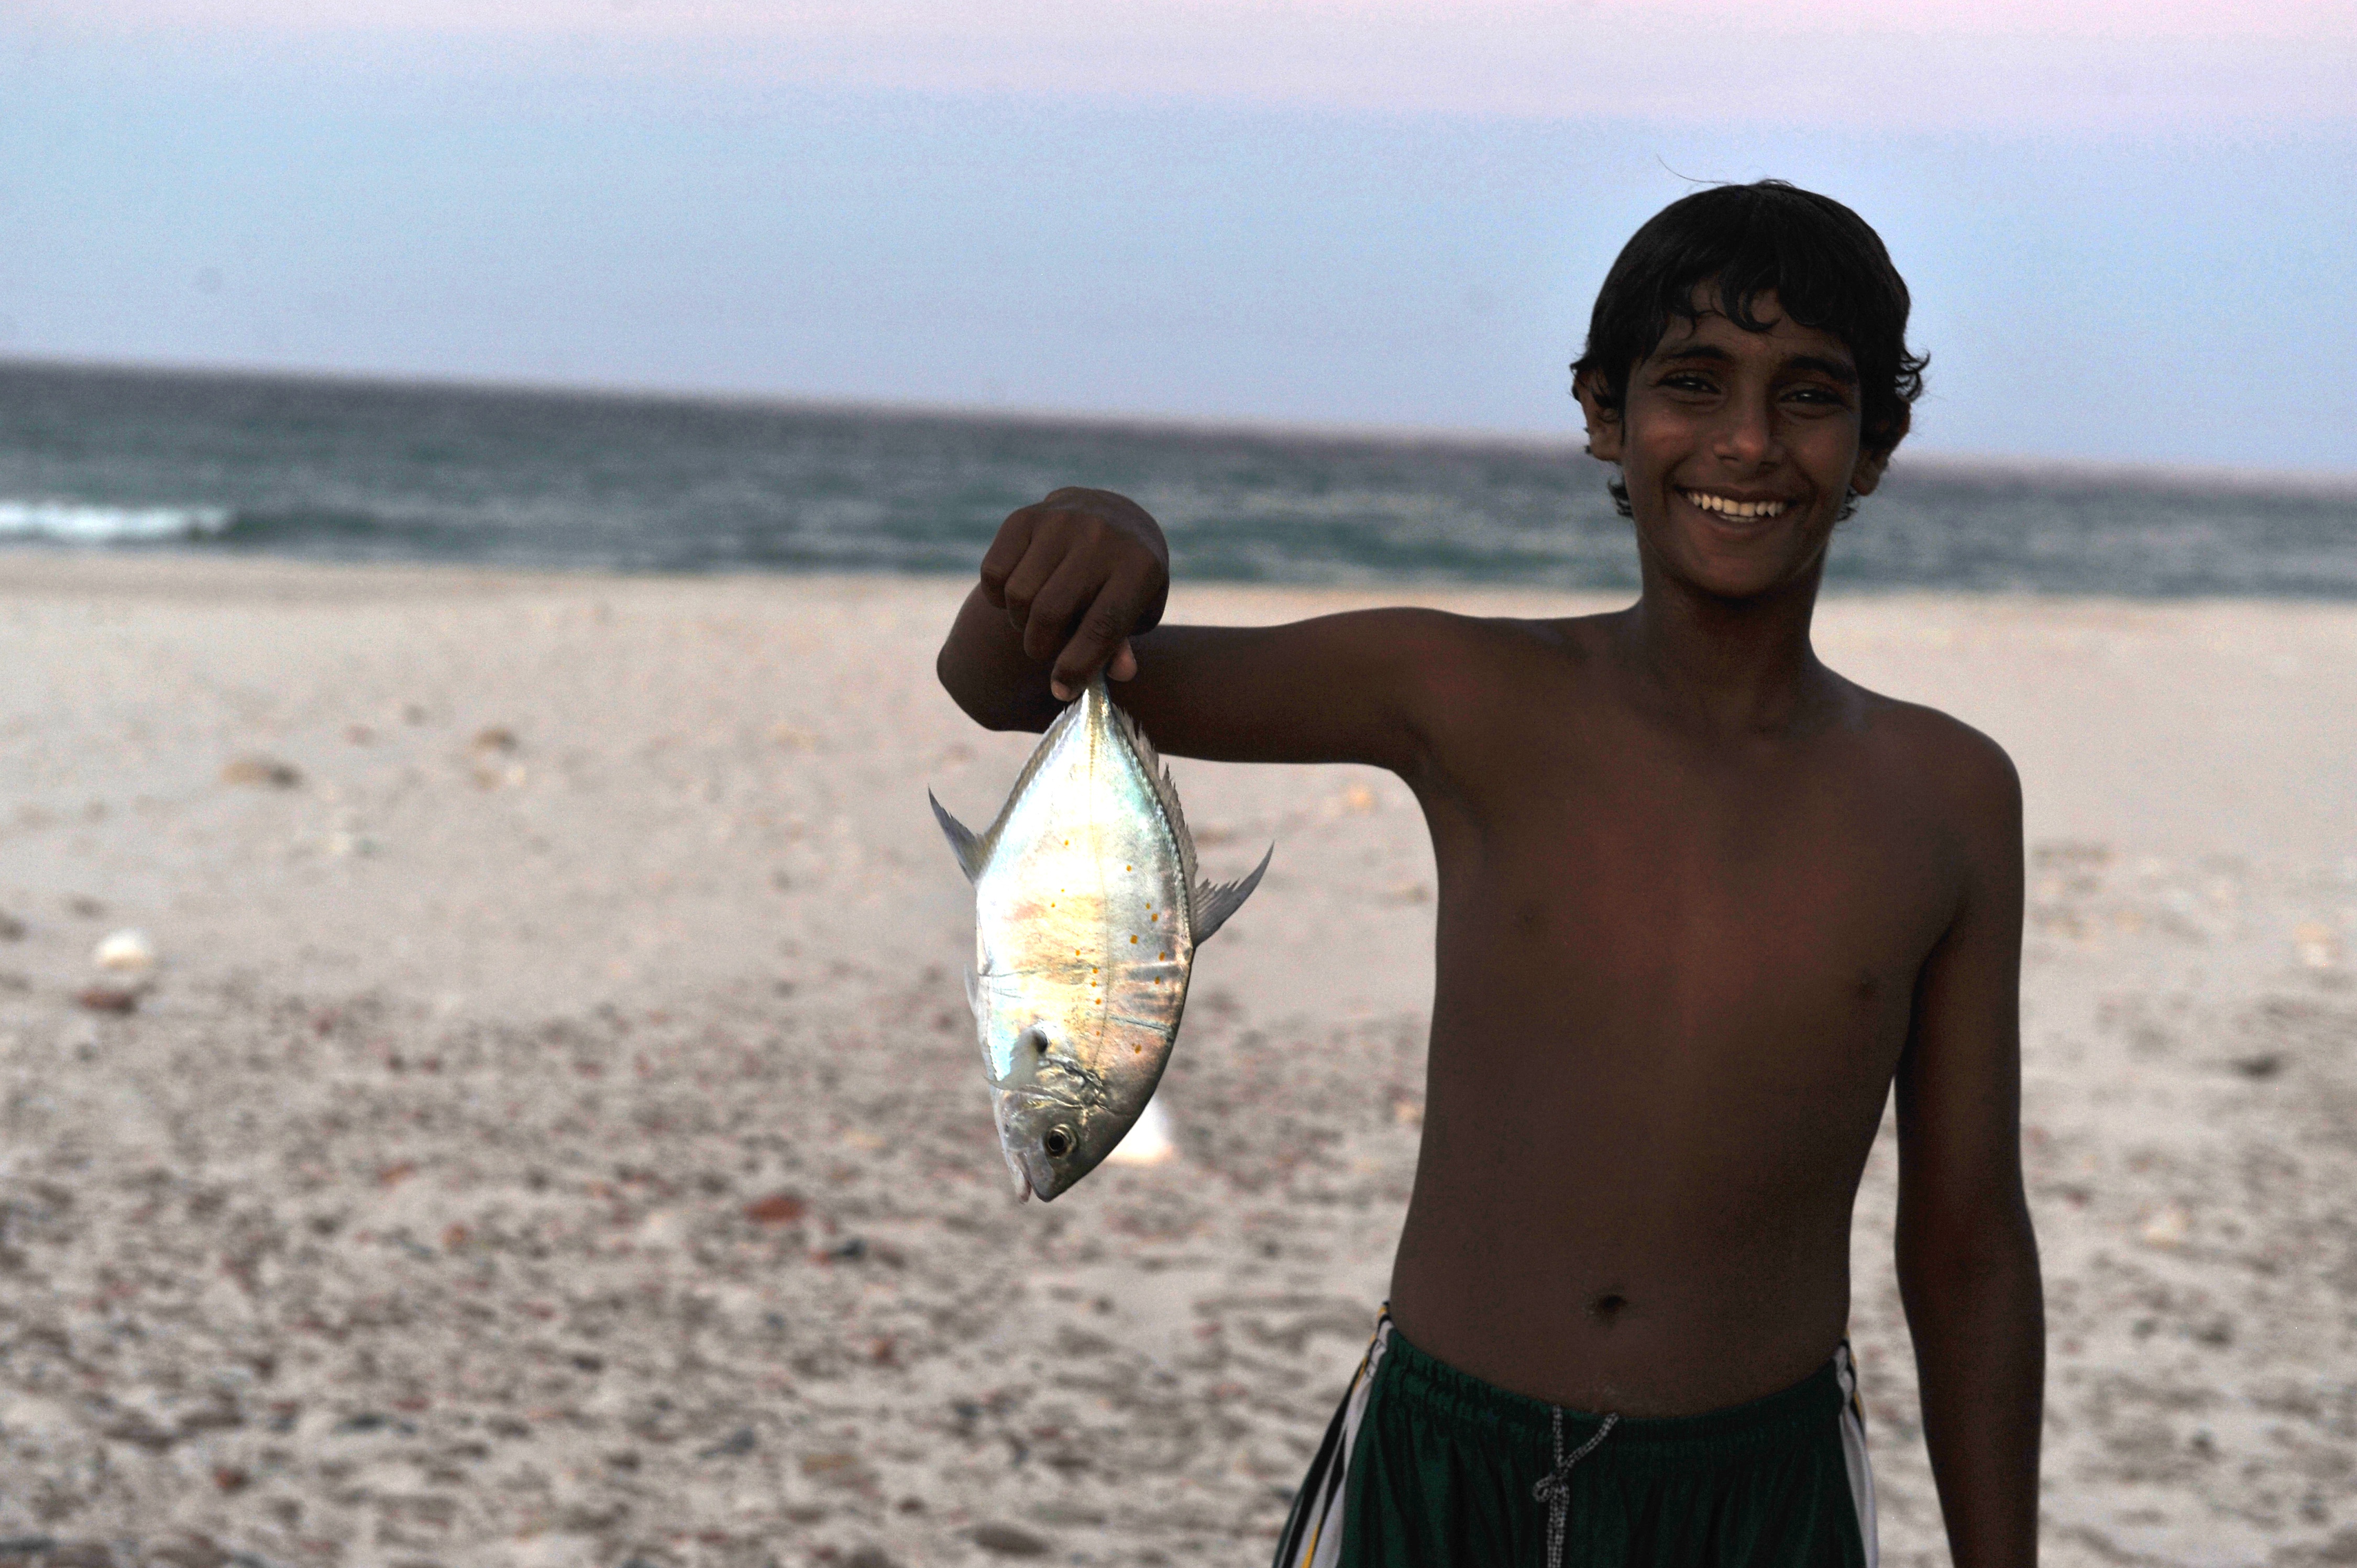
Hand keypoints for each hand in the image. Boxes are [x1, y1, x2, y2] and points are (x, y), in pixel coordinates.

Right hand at [978, 488, 1169, 700]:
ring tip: (1038, 621)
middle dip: (1041, 648)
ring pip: (1018, 595)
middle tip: (1047, 652)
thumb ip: (1123, 642)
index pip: (1102, 626)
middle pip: (1050, 613)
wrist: (1113, 517)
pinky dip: (998, 598)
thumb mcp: (1138, 610)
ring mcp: (1060, 521)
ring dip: (1020, 623)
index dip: (1077, 666)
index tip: (1061, 690)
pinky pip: (993, 573)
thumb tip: (1121, 672)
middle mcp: (1100, 536)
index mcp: (1139, 566)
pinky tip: (1019, 596)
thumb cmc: (1126, 580)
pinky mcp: (1025, 517)